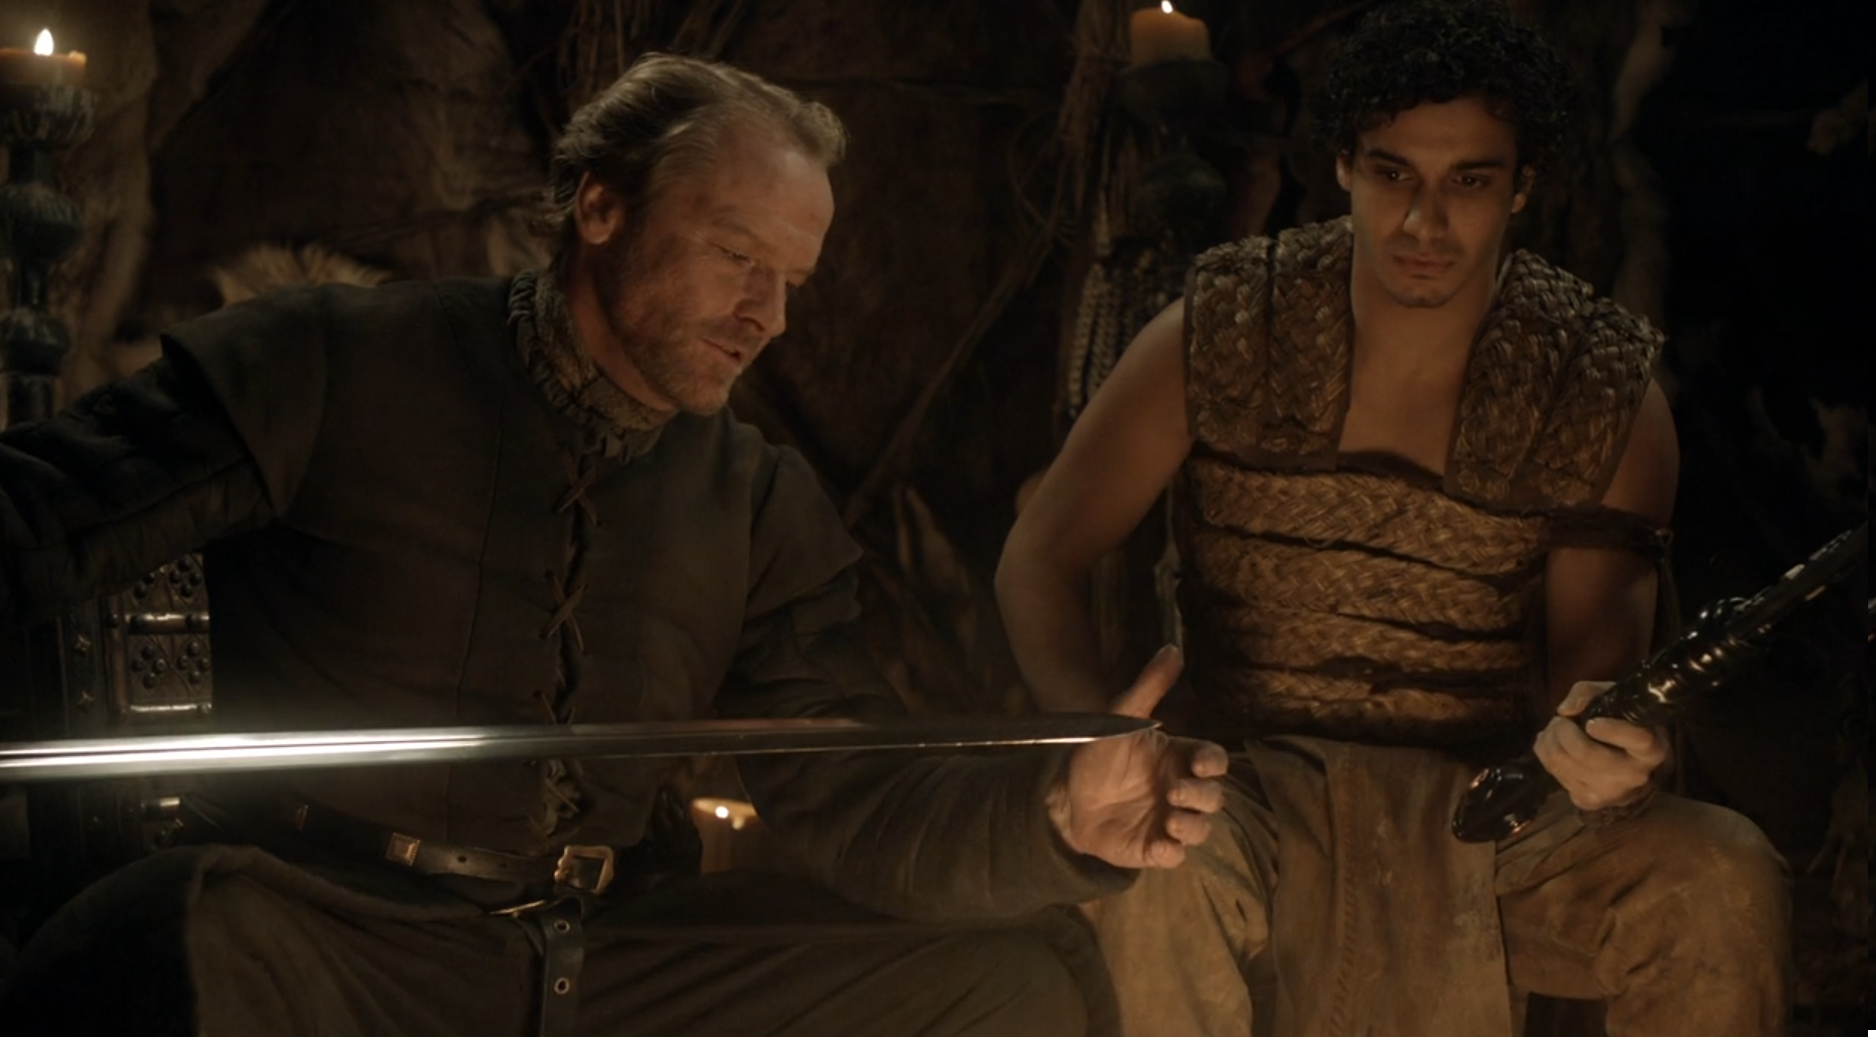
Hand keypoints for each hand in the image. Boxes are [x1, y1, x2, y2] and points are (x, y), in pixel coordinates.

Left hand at [1050, 645, 1229, 868]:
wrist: (1063, 795)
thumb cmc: (1096, 754)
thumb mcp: (1120, 717)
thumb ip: (1148, 686)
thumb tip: (1173, 649)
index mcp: (1178, 759)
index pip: (1213, 760)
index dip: (1213, 763)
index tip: (1199, 763)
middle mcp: (1180, 791)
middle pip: (1214, 797)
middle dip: (1202, 796)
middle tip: (1175, 792)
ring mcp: (1168, 821)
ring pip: (1201, 829)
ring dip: (1193, 826)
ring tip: (1170, 818)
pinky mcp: (1152, 848)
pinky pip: (1176, 856)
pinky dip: (1173, 852)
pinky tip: (1159, 843)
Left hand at [1533, 680, 1670, 810]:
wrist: (1624, 764)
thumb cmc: (1618, 723)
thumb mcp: (1610, 698)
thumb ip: (1587, 693)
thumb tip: (1565, 710)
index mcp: (1652, 749)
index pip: (1637, 740)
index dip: (1612, 730)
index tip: (1592, 722)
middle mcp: (1635, 775)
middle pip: (1586, 753)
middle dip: (1562, 731)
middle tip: (1560, 720)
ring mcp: (1611, 792)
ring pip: (1563, 764)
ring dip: (1550, 740)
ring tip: (1556, 730)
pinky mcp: (1588, 801)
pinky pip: (1554, 773)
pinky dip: (1546, 754)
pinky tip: (1556, 747)